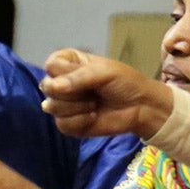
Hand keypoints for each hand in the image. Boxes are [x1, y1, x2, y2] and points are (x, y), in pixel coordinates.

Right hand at [39, 50, 173, 139]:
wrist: (142, 107)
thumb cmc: (125, 82)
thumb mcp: (104, 72)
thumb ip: (77, 77)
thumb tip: (52, 87)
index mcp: (69, 64)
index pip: (51, 65)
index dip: (65, 72)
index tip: (85, 74)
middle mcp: (62, 83)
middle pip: (47, 86)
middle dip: (72, 92)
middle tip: (93, 92)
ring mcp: (65, 104)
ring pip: (52, 107)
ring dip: (77, 107)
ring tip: (95, 104)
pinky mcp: (70, 124)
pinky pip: (61, 124)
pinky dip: (80, 121)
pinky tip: (94, 117)